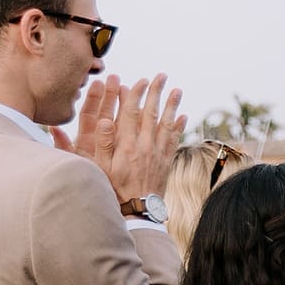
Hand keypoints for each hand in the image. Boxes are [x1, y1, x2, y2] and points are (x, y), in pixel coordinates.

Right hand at [77, 74, 186, 203]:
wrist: (139, 209)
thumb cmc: (114, 187)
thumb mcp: (100, 166)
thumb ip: (101, 143)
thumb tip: (103, 120)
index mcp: (127, 144)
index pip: (131, 113)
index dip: (134, 95)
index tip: (137, 80)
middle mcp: (145, 145)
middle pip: (151, 113)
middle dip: (156, 93)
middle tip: (161, 76)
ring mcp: (158, 152)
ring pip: (166, 123)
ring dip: (172, 105)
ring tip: (177, 89)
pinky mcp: (166, 161)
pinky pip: (174, 140)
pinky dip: (179, 127)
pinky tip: (184, 116)